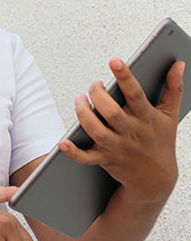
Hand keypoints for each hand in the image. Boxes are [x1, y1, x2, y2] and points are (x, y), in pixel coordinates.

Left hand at [58, 58, 184, 202]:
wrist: (157, 180)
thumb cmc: (161, 140)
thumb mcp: (170, 115)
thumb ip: (174, 88)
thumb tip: (179, 64)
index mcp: (147, 117)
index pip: (135, 94)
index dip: (125, 77)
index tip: (114, 61)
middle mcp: (131, 132)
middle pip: (112, 113)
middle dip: (98, 96)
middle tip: (95, 85)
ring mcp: (117, 147)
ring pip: (98, 132)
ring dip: (84, 116)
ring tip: (79, 100)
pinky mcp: (105, 160)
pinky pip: (87, 158)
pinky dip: (74, 152)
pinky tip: (62, 143)